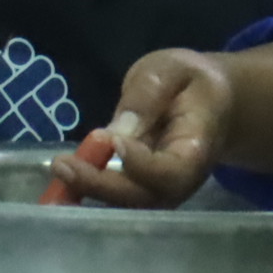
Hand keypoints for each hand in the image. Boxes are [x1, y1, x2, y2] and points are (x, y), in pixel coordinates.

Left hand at [56, 49, 233, 207]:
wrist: (212, 101)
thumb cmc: (191, 82)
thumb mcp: (170, 71)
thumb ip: (148, 95)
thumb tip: (117, 131)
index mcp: (198, 146)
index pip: (173, 171)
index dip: (142, 165)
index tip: (111, 141)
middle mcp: (184, 178)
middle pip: (147, 195)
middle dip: (103, 185)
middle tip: (63, 166)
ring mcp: (165, 187)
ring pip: (131, 202)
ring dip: (92, 191)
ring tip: (59, 170)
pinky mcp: (145, 186)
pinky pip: (121, 196)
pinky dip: (91, 190)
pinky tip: (65, 177)